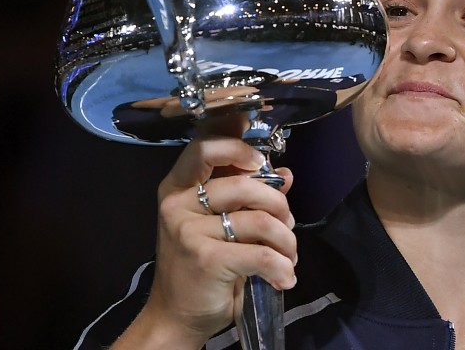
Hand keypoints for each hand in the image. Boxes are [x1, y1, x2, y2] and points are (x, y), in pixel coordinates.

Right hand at [112, 134, 295, 348]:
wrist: (177, 316)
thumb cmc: (201, 266)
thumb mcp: (221, 225)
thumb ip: (249, 197)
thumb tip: (285, 175)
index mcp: (177, 187)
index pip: (204, 147)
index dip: (238, 147)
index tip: (261, 163)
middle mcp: (177, 204)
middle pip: (245, 185)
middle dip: (279, 206)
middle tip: (287, 226)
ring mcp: (189, 231)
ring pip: (260, 220)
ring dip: (286, 241)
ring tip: (287, 256)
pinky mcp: (206, 259)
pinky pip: (261, 254)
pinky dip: (281, 267)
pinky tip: (283, 277)